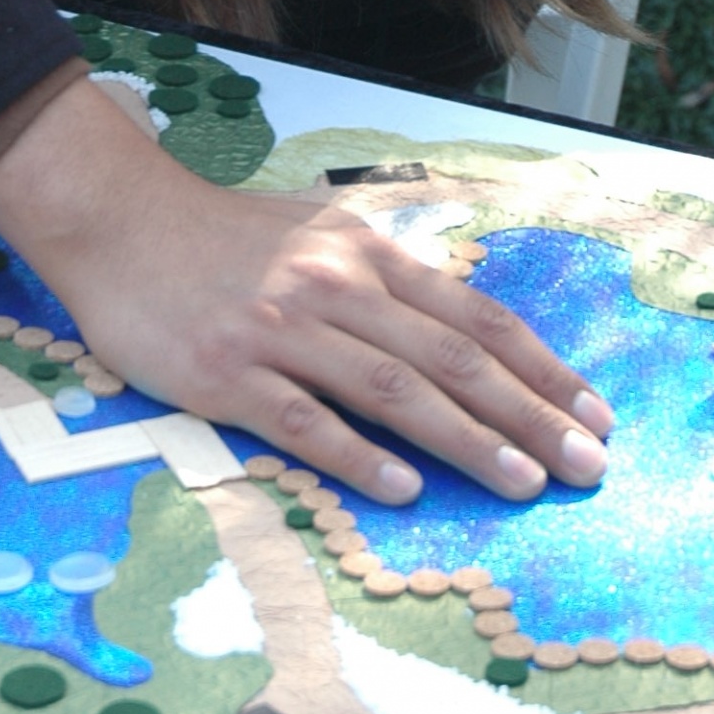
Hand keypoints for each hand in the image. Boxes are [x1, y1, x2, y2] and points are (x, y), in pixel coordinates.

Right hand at [0, 75, 612, 504]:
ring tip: (522, 485)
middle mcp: (337, 287)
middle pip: (451, 359)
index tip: (592, 414)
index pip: (474, 318)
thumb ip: (385, 273)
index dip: (540, 368)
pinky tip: (404, 490)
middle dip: (528, 415)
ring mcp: (283, 331)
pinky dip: (357, 456)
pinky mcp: (228, 373)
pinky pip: (304, 420)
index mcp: (367, 254)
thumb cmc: (227, 234)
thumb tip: (457, 316)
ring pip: (393, 390)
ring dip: (466, 441)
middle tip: (586, 466)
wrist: (121, 223)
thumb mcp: (321, 230)